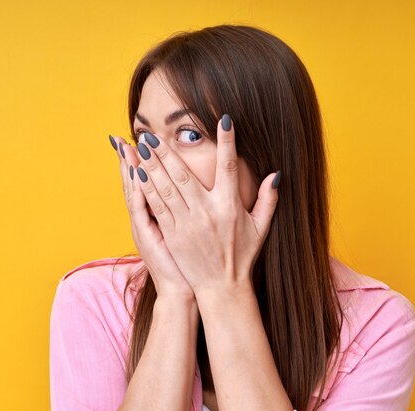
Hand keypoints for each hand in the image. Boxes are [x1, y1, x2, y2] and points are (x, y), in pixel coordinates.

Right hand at [109, 134, 194, 300]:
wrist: (180, 290)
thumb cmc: (185, 263)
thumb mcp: (180, 234)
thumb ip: (179, 211)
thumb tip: (184, 191)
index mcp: (153, 216)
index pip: (143, 184)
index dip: (137, 164)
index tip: (134, 142)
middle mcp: (144, 220)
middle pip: (133, 185)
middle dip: (128, 161)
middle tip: (123, 138)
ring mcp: (143, 228)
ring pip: (134, 193)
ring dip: (130, 171)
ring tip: (126, 149)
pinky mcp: (148, 236)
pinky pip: (140, 209)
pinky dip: (137, 191)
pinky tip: (136, 174)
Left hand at [131, 114, 279, 294]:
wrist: (221, 287)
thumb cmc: (242, 256)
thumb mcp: (261, 228)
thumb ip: (268, 200)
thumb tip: (275, 174)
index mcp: (230, 206)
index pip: (229, 167)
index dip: (228, 142)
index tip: (224, 118)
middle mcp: (207, 212)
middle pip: (185, 174)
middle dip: (168, 152)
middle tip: (155, 133)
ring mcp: (187, 223)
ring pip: (167, 188)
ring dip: (152, 165)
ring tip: (142, 146)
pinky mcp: (172, 234)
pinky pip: (158, 207)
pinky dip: (147, 188)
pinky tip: (138, 173)